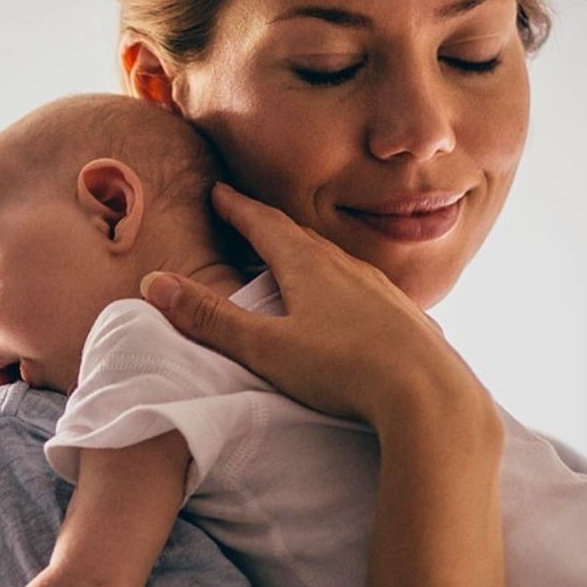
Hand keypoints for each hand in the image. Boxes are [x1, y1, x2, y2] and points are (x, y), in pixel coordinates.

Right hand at [139, 182, 490, 427]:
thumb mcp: (266, 348)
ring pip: (338, 262)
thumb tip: (156, 284)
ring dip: (311, 255)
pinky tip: (351, 304)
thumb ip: (211, 319)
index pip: (264, 224)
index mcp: (309, 266)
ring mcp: (382, 291)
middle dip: (271, 226)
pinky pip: (367, 290)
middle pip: (301, 237)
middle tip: (249, 218)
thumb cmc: (344, 370)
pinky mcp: (406, 318)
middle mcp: (348, 268)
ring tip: (295, 259)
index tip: (220, 192)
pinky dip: (346, 286)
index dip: (238, 208)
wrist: (430, 395)